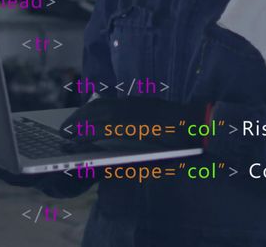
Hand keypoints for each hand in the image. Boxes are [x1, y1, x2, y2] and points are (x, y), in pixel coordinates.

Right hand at [62, 97, 209, 148]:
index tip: (68, 140)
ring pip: (106, 104)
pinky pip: (115, 102)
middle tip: (62, 132)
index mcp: (138, 124)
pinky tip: (91, 115)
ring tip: (72, 124)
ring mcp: (139, 102)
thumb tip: (105, 164)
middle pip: (99, 112)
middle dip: (79, 121)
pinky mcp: (143, 100)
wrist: (203, 126)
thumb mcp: (155, 160)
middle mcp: (136, 110)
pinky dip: (99, 108)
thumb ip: (129, 160)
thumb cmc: (179, 148)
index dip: (84, 133)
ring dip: (86, 113)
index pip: (103, 127)